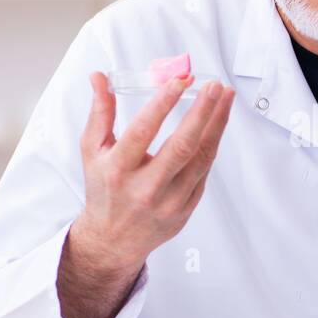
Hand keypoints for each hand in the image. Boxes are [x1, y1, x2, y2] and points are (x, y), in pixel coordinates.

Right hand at [73, 71, 235, 272]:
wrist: (113, 239)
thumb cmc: (103, 190)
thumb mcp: (92, 152)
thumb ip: (100, 113)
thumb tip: (99, 78)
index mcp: (118, 171)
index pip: (143, 132)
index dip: (163, 104)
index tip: (180, 81)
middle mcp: (145, 188)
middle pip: (181, 146)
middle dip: (203, 112)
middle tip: (215, 86)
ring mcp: (169, 202)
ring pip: (200, 159)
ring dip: (217, 125)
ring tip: (225, 98)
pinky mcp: (185, 209)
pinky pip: (204, 172)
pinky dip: (212, 145)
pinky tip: (217, 124)